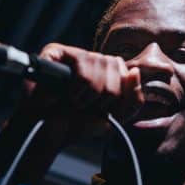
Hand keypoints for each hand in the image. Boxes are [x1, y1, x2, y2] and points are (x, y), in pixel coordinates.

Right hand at [0, 43, 143, 182]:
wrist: (48, 132)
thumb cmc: (77, 123)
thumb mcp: (114, 117)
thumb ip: (132, 98)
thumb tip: (135, 72)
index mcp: (108, 71)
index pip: (127, 73)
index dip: (120, 96)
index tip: (106, 111)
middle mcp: (92, 59)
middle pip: (116, 68)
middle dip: (104, 98)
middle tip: (87, 107)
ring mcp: (73, 53)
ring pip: (100, 67)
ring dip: (88, 96)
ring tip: (76, 102)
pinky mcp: (55, 52)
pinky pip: (82, 64)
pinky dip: (77, 87)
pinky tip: (68, 94)